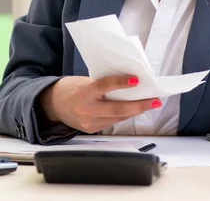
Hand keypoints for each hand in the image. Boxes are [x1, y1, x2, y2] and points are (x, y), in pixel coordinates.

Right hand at [39, 75, 161, 132]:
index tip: (136, 80)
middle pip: (117, 109)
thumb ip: (103, 84)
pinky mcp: (91, 129)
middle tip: (155, 100)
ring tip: (150, 104)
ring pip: (118, 117)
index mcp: (84, 91)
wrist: (54, 104)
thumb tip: (127, 83)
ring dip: (135, 111)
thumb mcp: (85, 80)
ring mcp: (89, 122)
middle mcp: (86, 109)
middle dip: (139, 105)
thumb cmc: (72, 87)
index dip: (121, 83)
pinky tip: (134, 110)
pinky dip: (124, 115)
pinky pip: (112, 122)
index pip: (105, 86)